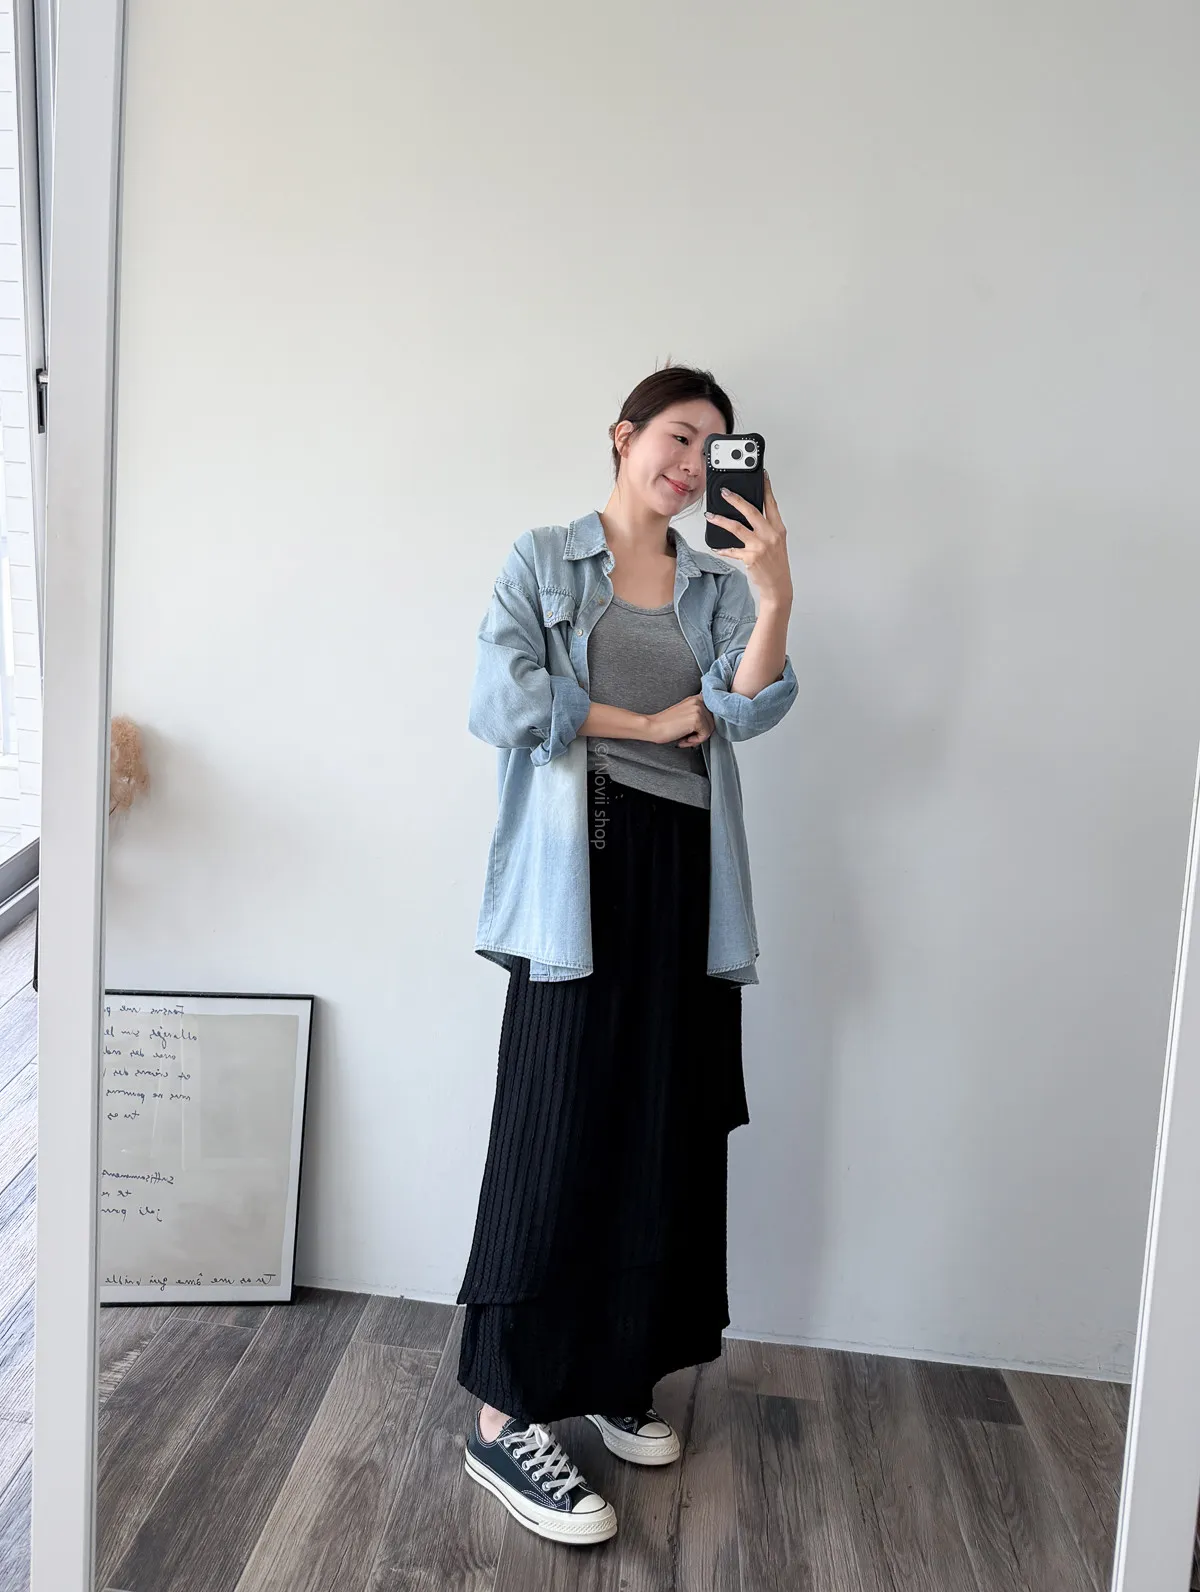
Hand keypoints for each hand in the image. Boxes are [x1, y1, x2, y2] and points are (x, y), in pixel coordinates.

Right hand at [645, 694, 715, 747]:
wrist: (652, 727)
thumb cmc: (665, 724)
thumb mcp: (685, 713)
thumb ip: (698, 714)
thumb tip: (711, 724)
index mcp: (696, 698)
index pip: (713, 712)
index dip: (706, 724)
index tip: (696, 730)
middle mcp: (698, 701)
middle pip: (712, 722)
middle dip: (700, 733)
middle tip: (686, 737)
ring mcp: (698, 709)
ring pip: (710, 730)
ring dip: (697, 738)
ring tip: (684, 738)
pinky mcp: (696, 719)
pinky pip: (705, 735)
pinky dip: (695, 741)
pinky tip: (683, 740)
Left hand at [704, 470, 792, 604]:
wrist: (778, 585)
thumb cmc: (776, 564)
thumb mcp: (776, 542)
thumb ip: (766, 528)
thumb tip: (748, 515)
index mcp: (778, 528)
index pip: (771, 504)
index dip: (766, 488)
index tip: (761, 475)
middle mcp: (770, 535)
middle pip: (751, 511)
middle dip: (736, 500)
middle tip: (724, 492)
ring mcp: (760, 546)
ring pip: (737, 527)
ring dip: (721, 520)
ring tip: (710, 515)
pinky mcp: (750, 557)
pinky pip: (731, 550)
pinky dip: (722, 548)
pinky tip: (714, 546)